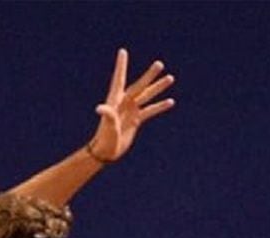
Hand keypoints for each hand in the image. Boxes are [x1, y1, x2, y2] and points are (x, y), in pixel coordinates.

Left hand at [88, 48, 174, 163]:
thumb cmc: (104, 138)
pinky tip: (170, 102)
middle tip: (159, 64)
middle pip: (139, 86)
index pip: (119, 79)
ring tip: (170, 78)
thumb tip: (99, 108)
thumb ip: (107, 115)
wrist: (107, 152)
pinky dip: (159, 106)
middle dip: (149, 75)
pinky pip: (150, 110)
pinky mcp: (136, 120)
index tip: (122, 52)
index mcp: (115, 100)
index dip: (121, 66)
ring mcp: (131, 110)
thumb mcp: (107, 125)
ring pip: (147, 96)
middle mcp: (124, 102)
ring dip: (158, 88)